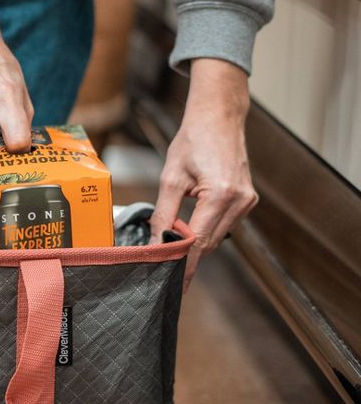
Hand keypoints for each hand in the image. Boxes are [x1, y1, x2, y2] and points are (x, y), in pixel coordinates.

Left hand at [150, 58, 257, 290]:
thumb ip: (163, 214)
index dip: (183, 266)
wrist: (218, 117)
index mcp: (221, 195)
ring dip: (195, 246)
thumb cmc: (193, 140)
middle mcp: (239, 201)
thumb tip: (155, 243)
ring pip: (216, 237)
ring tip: (172, 257)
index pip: (197, 242)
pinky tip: (189, 235)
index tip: (173, 285)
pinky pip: (223, 225)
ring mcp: (247, 201)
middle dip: (186, 259)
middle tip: (166, 276)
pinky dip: (206, 232)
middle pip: (208, 244)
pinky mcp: (247, 200)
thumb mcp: (170, 178)